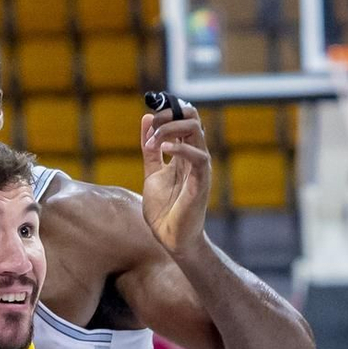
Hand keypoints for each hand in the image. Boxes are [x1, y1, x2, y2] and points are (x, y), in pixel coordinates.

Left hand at [139, 94, 211, 257]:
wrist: (170, 238)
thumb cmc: (164, 209)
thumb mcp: (152, 172)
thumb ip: (150, 148)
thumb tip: (146, 118)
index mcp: (184, 153)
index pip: (183, 118)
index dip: (168, 110)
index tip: (149, 115)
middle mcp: (194, 156)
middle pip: (191, 118)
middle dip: (169, 115)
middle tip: (152, 127)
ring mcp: (199, 168)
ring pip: (196, 130)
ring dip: (170, 129)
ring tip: (154, 142)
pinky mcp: (201, 182)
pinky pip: (199, 157)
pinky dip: (181, 147)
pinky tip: (163, 147)